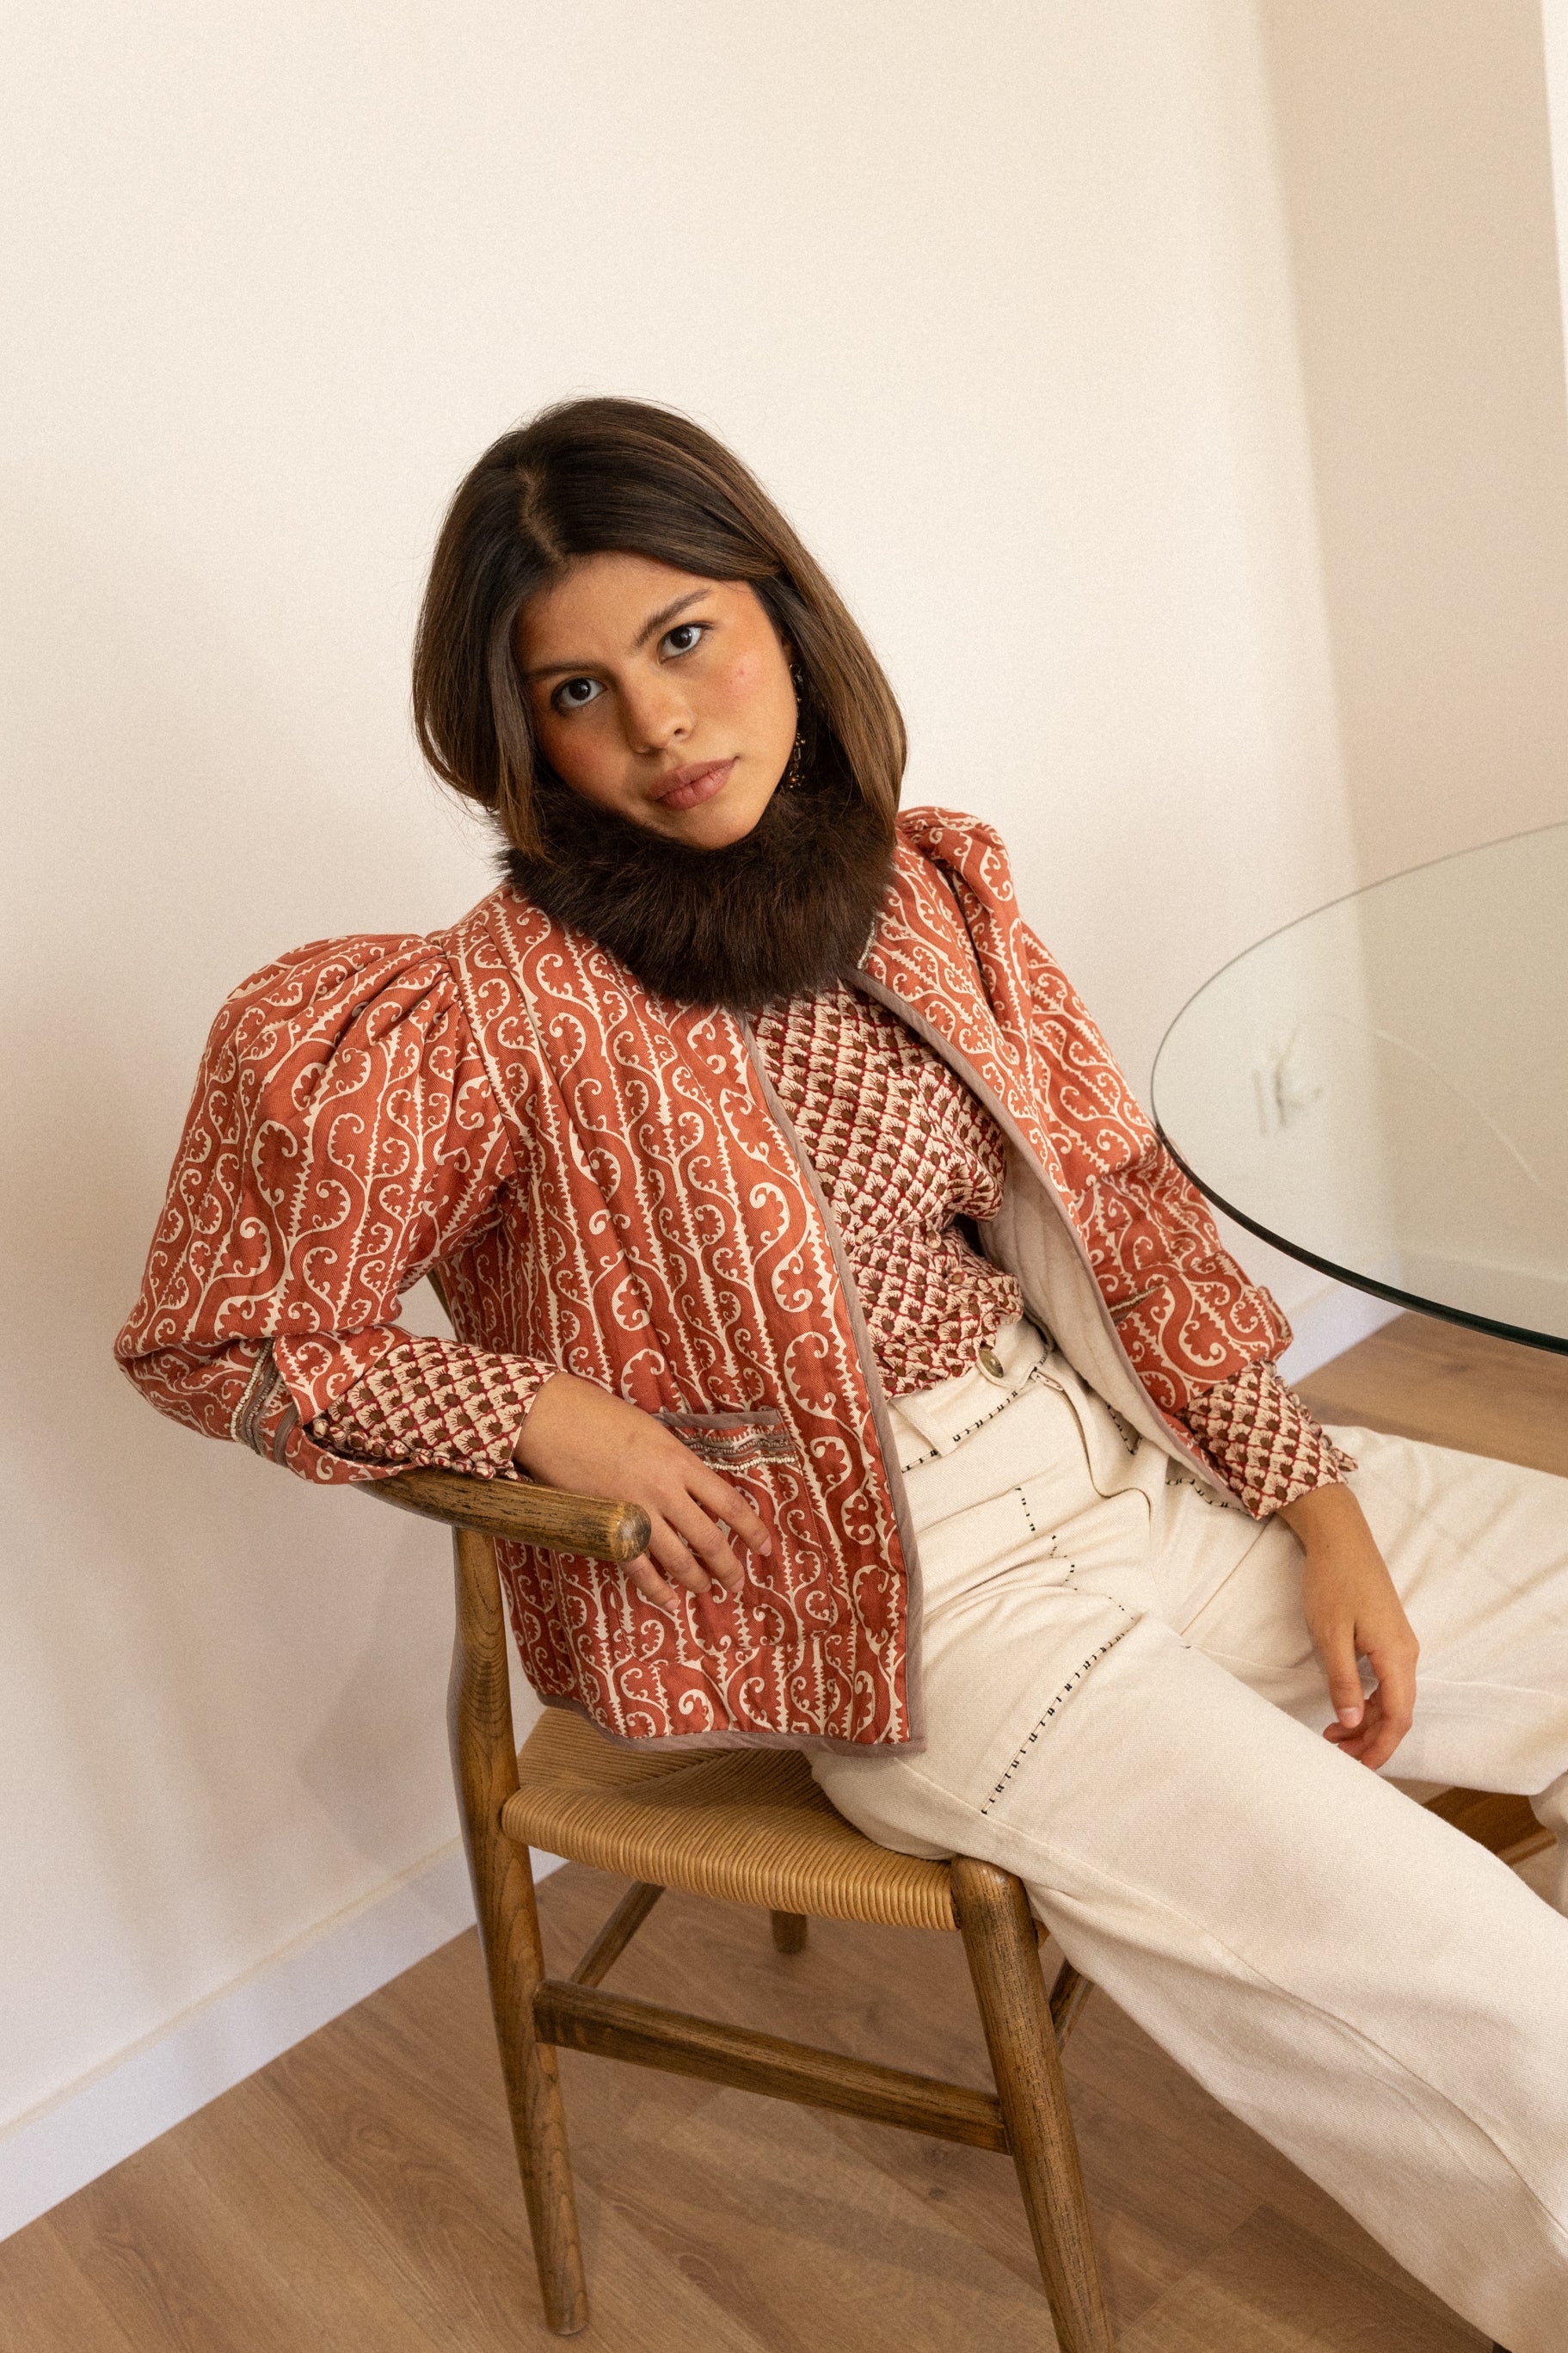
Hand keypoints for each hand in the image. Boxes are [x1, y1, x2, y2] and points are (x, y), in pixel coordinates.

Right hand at [514, 1372, 771, 1613]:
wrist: (553, 1419)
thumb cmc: (600, 1416)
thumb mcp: (652, 1433)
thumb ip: (675, 1464)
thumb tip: (693, 1489)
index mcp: (680, 1463)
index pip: (730, 1503)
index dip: (753, 1530)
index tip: (765, 1547)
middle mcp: (665, 1491)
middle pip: (709, 1539)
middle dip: (729, 1566)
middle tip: (737, 1583)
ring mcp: (637, 1512)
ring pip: (678, 1559)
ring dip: (696, 1580)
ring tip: (705, 1590)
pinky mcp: (609, 1529)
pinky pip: (639, 1569)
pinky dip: (657, 1590)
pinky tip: (669, 1602)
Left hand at [1279, 1483, 1418, 1769]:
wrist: (1340, 1538)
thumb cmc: (1333, 1582)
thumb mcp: (1331, 1635)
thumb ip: (1344, 1681)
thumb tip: (1354, 1724)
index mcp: (1397, 1655)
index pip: (1399, 1716)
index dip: (1381, 1747)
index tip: (1358, 1767)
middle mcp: (1406, 1653)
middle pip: (1398, 1712)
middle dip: (1371, 1740)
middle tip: (1336, 1755)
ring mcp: (1399, 1645)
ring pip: (1392, 1698)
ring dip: (1368, 1722)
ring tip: (1335, 1737)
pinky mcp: (1388, 1638)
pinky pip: (1386, 1682)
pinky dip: (1368, 1702)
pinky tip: (1346, 1709)